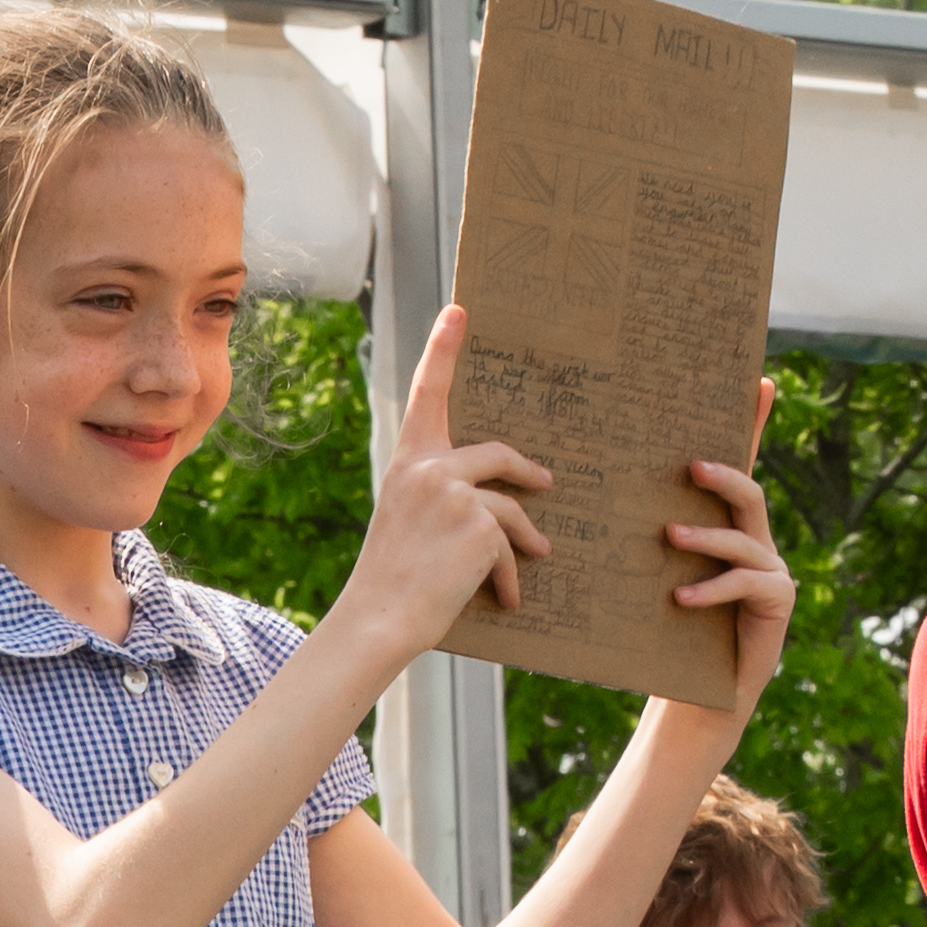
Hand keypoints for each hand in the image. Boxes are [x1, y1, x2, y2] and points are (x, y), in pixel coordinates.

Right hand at [330, 305, 556, 649]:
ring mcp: (455, 493)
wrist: (380, 617)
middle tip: (546, 482)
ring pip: (511, 508)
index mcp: (408, 461)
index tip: (458, 309)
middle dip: (526, 472)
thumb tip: (496, 501)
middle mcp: (429, 468)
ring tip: (539, 556)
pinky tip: (507, 599)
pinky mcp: (480, 525)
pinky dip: (509, 576)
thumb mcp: (407, 521)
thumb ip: (440, 498)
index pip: (428, 393)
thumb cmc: (391, 577)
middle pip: (497, 454)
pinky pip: (509, 546)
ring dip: (527, 538)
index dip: (443, 349)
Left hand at [665, 382, 796, 717]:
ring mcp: (772, 570)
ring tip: (668, 538)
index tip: (760, 382)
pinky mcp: (778, 602)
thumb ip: (638, 541)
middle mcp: (756, 541)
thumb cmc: (665, 635)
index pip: (741, 466)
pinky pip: (748, 583)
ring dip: (705, 536)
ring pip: (744, 537)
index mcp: (727, 527)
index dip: (754, 425)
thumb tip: (585, 499)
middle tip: (687, 467)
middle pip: (749, 491)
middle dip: (723, 474)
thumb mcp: (647, 580)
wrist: (694, 696)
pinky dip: (712, 588)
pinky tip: (680, 599)